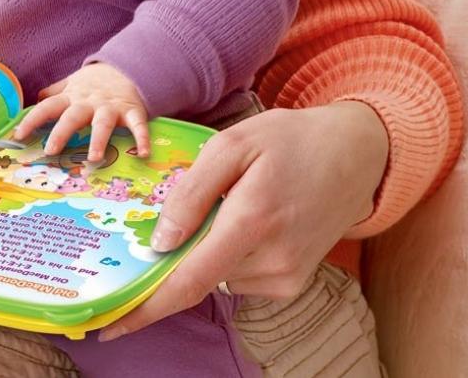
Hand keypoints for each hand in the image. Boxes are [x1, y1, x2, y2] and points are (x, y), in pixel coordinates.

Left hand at [12, 62, 150, 161]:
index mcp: (72, 97)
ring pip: (103, 123)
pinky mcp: (133, 111)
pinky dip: (142, 138)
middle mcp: (89, 103)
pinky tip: (143, 153)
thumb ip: (54, 92)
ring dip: (98, 139)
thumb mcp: (72, 83)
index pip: (47, 107)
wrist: (128, 66)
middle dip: (61, 132)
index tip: (18, 135)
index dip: (32, 120)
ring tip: (94, 158)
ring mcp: (111, 107)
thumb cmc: (96, 82)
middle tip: (51, 150)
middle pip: (72, 116)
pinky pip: (138, 125)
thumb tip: (34, 99)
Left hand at [97, 100, 388, 340]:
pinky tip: (246, 220)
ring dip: (203, 249)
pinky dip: (227, 253)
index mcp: (252, 220)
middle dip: (171, 259)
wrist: (355, 155)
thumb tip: (161, 242)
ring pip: (216, 274)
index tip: (112, 325)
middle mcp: (272, 260)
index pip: (190, 280)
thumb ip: (192, 191)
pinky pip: (238, 275)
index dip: (148, 307)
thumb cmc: (289, 141)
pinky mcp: (292, 283)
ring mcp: (286, 277)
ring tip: (226, 205)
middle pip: (198, 275)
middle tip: (160, 228)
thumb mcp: (232, 144)